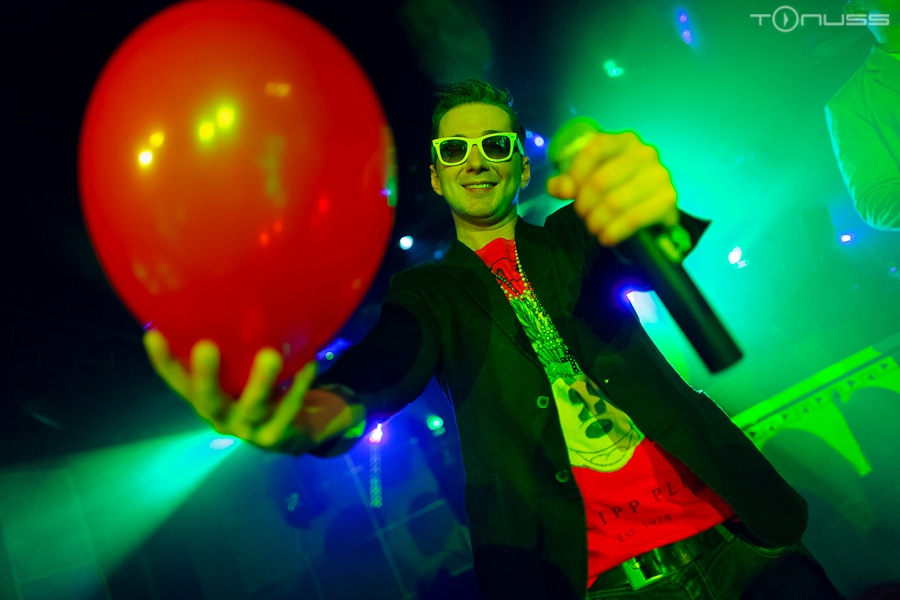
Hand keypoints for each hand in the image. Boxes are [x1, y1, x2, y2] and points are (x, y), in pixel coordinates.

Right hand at [143, 330, 355, 453]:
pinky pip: (288, 409)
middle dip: (206, 375)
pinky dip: (298, 385)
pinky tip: (309, 362)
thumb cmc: (253, 389)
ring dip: (261, 382)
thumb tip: (221, 291)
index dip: (163, 360)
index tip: (153, 333)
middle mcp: (219, 416)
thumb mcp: (237, 370)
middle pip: (208, 399)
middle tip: (206, 347)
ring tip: (270, 355)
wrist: (286, 434)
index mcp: (203, 397)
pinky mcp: (274, 436)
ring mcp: (246, 429)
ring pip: (252, 407)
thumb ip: (229, 345)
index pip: (176, 380)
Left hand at [546, 131, 678, 245]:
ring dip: (597, 221)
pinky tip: (606, 237)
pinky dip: (614, 232)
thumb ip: (565, 182)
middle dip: (584, 204)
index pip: (594, 150)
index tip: (569, 193)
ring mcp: (660, 175)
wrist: (646, 210)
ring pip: (615, 202)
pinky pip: (634, 218)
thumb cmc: (612, 189)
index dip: (575, 174)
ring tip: (593, 227)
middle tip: (582, 215)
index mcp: (624, 140)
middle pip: (600, 181)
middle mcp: (645, 153)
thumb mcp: (584, 181)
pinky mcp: (668, 199)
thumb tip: (565, 189)